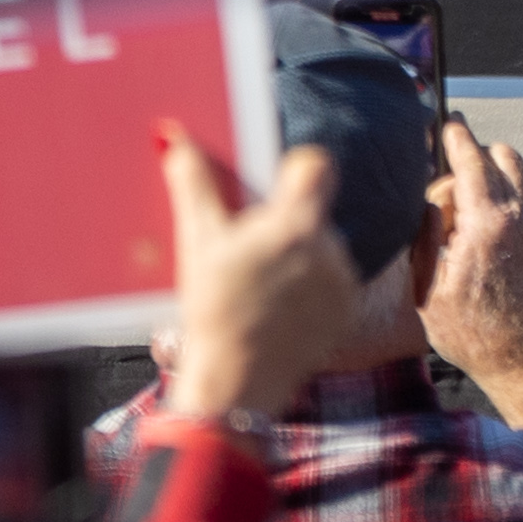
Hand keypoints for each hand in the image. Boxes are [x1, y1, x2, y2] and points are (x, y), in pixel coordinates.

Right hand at [160, 129, 365, 421]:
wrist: (234, 384)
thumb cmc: (215, 312)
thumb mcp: (198, 244)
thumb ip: (194, 185)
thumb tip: (176, 138)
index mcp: (296, 223)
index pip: (316, 165)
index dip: (295, 168)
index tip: (274, 184)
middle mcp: (329, 248)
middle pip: (313, 211)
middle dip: (285, 221)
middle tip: (250, 249)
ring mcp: (341, 281)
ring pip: (323, 247)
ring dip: (299, 256)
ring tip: (260, 285)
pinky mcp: (346, 311)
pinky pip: (333, 282)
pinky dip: (310, 288)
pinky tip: (278, 307)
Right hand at [419, 113, 522, 428]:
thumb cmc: (473, 334)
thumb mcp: (428, 290)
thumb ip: (425, 237)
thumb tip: (428, 204)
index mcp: (485, 223)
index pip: (471, 159)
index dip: (456, 136)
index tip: (448, 122)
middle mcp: (518, 217)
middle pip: (499, 157)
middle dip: (471, 162)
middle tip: (445, 199)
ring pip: (517, 178)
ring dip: (490, 182)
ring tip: (464, 221)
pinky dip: (503, 209)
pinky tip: (483, 245)